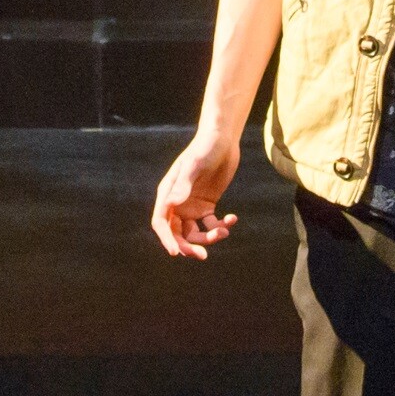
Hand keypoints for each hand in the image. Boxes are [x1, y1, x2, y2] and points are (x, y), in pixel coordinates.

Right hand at [150, 128, 242, 258]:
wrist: (222, 140)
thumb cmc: (204, 148)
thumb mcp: (194, 165)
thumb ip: (183, 185)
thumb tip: (172, 204)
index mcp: (168, 194)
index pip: (161, 222)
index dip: (166, 239)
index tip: (175, 252)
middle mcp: (177, 203)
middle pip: (177, 232)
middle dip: (188, 246)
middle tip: (202, 255)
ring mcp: (192, 206)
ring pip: (195, 232)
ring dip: (208, 237)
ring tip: (224, 232)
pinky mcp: (207, 206)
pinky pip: (211, 224)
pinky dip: (221, 226)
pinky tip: (232, 219)